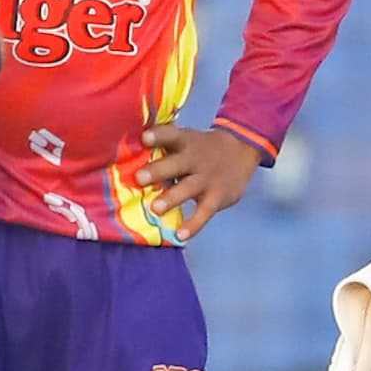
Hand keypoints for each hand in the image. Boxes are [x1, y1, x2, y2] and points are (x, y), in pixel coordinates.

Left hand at [140, 122, 259, 238]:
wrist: (242, 150)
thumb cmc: (202, 148)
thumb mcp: (187, 140)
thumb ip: (164, 146)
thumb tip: (128, 154)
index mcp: (185, 141)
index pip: (171, 135)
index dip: (158, 136)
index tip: (144, 138)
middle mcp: (195, 159)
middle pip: (176, 164)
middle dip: (158, 171)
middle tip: (140, 178)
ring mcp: (206, 179)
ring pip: (188, 188)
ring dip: (171, 198)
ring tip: (156, 209)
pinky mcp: (216, 197)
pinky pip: (204, 212)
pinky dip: (193, 225)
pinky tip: (180, 235)